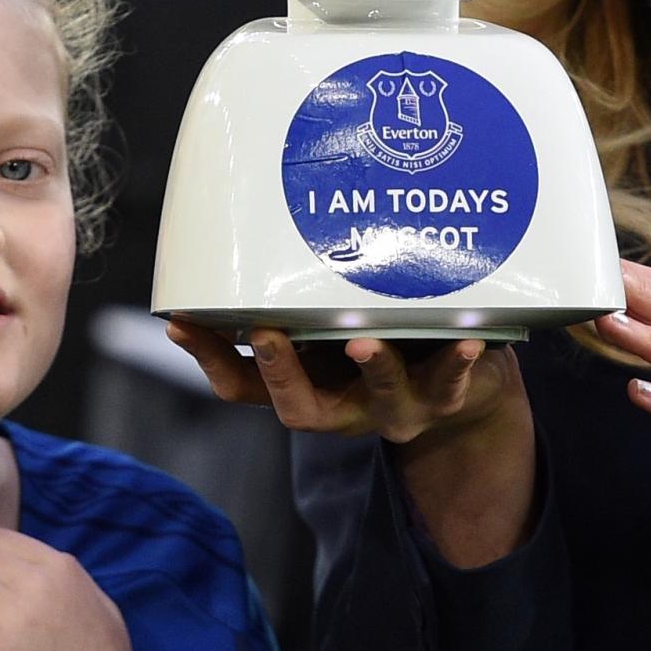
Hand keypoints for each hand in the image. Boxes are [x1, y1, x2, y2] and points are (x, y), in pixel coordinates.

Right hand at [166, 319, 536, 566]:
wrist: (466, 390)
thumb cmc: (386, 343)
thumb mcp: (334, 328)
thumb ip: (304, 304)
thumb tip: (250, 240)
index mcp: (307, 387)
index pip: (243, 386)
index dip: (209, 360)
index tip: (181, 321)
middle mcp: (345, 407)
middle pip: (299, 409)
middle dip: (280, 373)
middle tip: (262, 333)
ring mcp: (397, 407)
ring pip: (381, 397)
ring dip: (372, 369)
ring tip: (361, 342)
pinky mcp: (447, 396)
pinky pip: (452, 383)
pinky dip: (458, 362)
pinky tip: (469, 342)